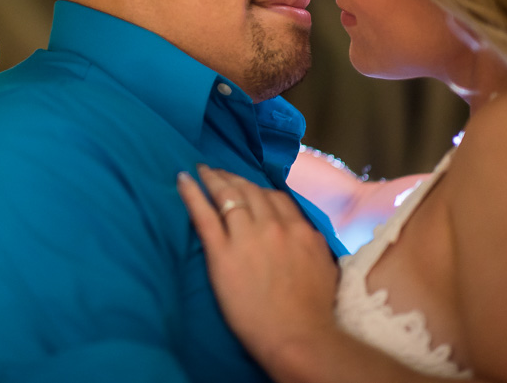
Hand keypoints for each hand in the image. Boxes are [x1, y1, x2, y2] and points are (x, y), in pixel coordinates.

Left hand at [177, 166, 339, 366]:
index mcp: (299, 230)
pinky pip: (203, 215)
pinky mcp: (221, 252)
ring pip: (227, 196)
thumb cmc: (314, 311)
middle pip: (250, 191)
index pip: (275, 198)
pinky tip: (182, 179)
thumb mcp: (324, 267)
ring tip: (203, 170)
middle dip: (234, 178)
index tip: (248, 186)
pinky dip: (192, 194)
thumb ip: (313, 243)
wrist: (297, 336)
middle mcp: (273, 226)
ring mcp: (246, 237)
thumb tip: (306, 234)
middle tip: (220, 171)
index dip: (258, 189)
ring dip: (214, 179)